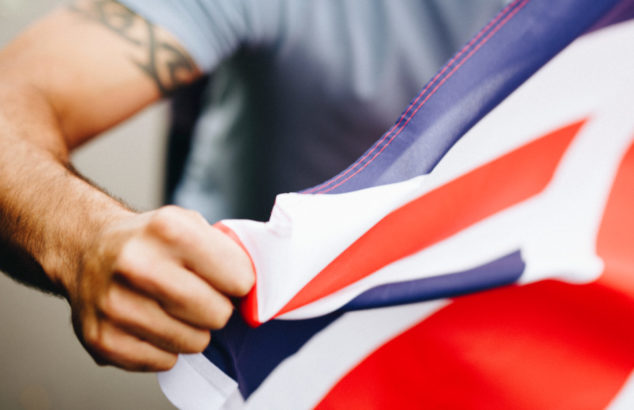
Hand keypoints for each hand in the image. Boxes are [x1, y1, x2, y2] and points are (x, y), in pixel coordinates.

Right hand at [63, 206, 253, 370]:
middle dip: (218, 309)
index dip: (240, 283)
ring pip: (193, 342)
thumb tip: (260, 290)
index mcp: (169, 230)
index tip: (230, 281)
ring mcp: (116, 304)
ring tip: (173, 309)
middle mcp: (138, 265)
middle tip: (202, 298)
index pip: (239, 278)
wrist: (89, 249)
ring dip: (192, 330)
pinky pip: (164, 362)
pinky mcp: (102, 339)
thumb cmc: (149, 241)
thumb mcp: (189, 224)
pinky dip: (165, 348)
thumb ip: (226, 251)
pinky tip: (151, 323)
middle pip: (217, 314)